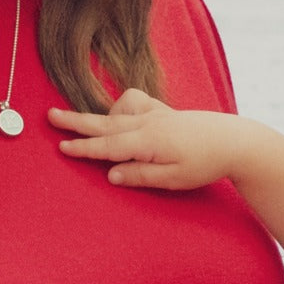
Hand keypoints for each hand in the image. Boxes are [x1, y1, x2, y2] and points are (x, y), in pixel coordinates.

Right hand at [49, 88, 249, 190]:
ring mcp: (155, 114)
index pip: (107, 147)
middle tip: (50, 116)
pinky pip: (134, 103)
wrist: (233, 141)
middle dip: (75, 122)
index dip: (83, 149)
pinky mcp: (163, 110)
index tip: (61, 147)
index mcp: (147, 142)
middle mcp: (147, 123)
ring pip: (117, 112)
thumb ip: (139, 176)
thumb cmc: (204, 164)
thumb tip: (111, 175)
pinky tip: (122, 119)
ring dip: (98, 117)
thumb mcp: (172, 179)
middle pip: (104, 123)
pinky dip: (122, 109)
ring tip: (81, 124)